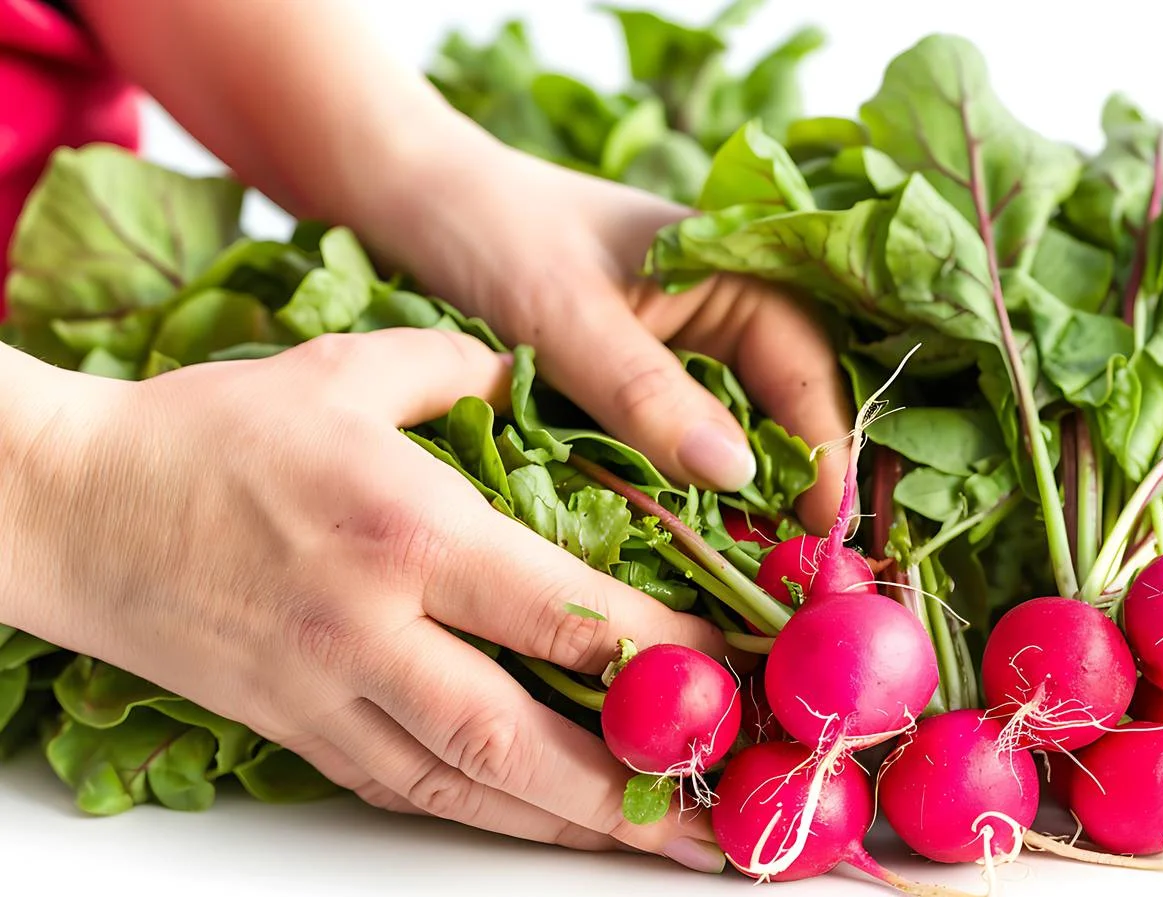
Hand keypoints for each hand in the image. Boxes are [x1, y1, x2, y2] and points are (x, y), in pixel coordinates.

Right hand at [1, 330, 731, 871]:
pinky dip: (489, 815)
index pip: (560, 612)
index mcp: (406, 531)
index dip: (661, 655)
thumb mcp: (346, 368)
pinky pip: (410, 789)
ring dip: (571, 826)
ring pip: (468, 788)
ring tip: (659, 846)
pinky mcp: (300, 731)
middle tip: (719, 817)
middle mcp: (375, 629)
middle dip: (631, 788)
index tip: (735, 677)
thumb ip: (457, 369)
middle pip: (520, 737)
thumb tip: (529, 378)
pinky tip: (548, 826)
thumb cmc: (209, 434)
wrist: (70, 511)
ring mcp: (333, 694)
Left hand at [364, 145, 855, 532]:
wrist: (417, 200)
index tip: (825, 532)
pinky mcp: (646, 374)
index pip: (808, 369)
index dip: (827, 452)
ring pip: (743, 428)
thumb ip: (646, 394)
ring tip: (751, 568)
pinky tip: (690, 534)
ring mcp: (689, 342)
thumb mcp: (567, 321)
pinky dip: (692, 482)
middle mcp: (727, 305)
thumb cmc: (492, 236)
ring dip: (746, 493)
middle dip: (795, 484)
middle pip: (789, 406)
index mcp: (737, 268)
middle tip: (793, 571)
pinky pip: (691, 434)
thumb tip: (738, 475)